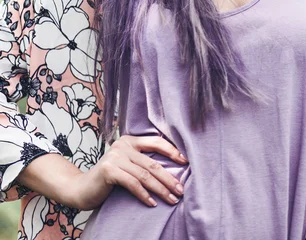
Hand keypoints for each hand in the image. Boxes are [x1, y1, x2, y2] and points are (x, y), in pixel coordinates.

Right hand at [68, 134, 188, 209]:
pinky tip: (152, 204)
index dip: (172, 151)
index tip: (186, 162)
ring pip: (145, 175)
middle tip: (181, 190)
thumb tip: (171, 169)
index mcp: (130, 140)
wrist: (82, 188)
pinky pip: (132, 183)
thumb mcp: (127, 165)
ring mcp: (115, 157)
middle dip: (169, 178)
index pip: (156, 142)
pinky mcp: (109, 170)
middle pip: (152, 163)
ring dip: (160, 189)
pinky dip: (144, 195)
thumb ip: (142, 161)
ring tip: (171, 199)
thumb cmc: (109, 178)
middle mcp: (123, 145)